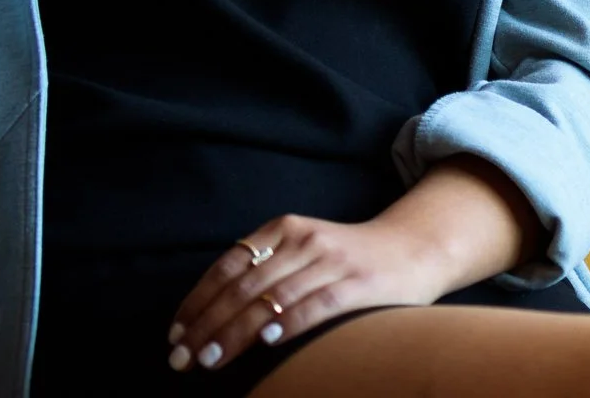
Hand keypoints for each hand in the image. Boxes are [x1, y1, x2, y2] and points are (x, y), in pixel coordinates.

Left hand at [166, 212, 451, 372]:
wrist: (413, 248)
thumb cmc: (349, 260)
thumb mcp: (302, 250)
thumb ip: (268, 268)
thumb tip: (218, 310)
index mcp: (281, 230)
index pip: (227, 267)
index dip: (198, 300)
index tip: (176, 331)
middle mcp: (300, 240)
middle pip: (241, 287)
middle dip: (206, 324)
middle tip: (182, 356)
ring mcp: (329, 260)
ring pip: (269, 299)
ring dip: (234, 333)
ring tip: (208, 360)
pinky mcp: (357, 283)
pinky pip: (315, 304)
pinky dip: (287, 322)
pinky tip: (265, 341)